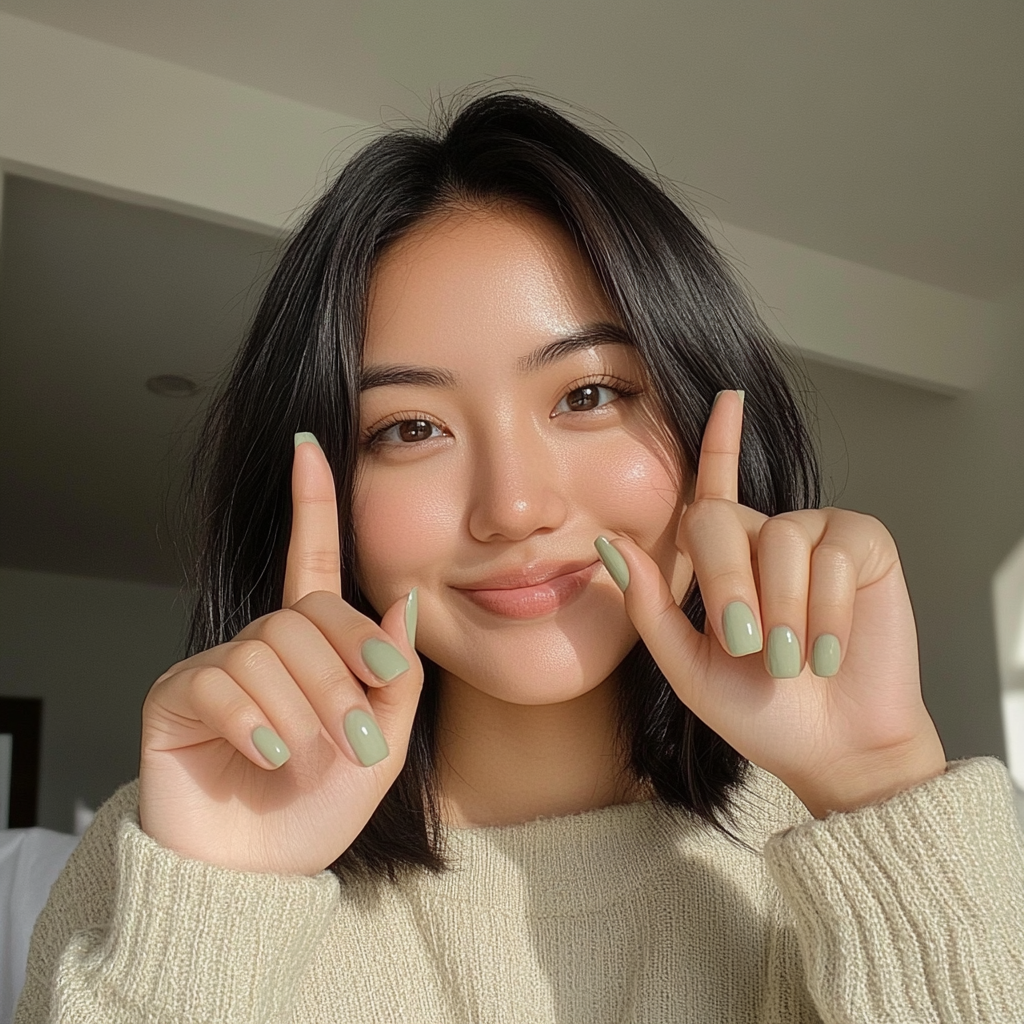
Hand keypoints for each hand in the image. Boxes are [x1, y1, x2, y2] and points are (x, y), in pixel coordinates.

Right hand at [139, 435, 423, 874]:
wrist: (258, 875)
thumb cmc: (319, 809)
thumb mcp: (382, 745)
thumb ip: (394, 676)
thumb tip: (403, 602)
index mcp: (311, 647)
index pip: (311, 563)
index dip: (311, 506)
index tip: (308, 449)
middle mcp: (261, 643)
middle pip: (307, 617)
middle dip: (343, 677)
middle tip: (359, 740)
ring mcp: (216, 666)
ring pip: (270, 651)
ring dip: (305, 709)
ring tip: (311, 759)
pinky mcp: (177, 696)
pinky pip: (223, 683)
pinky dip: (256, 723)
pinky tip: (269, 757)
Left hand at [598, 391, 946, 818]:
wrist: (832, 749)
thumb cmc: (761, 711)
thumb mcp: (688, 665)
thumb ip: (649, 606)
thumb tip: (610, 544)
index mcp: (725, 558)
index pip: (712, 490)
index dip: (717, 441)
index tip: (726, 397)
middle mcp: (768, 536)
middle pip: (721, 521)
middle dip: (728, 588)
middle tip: (748, 646)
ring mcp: (817, 537)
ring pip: (780, 540)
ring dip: (783, 612)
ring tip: (794, 659)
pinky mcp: (866, 547)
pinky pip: (834, 556)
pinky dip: (828, 611)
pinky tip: (830, 649)